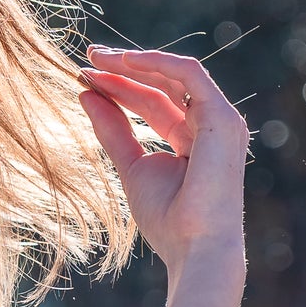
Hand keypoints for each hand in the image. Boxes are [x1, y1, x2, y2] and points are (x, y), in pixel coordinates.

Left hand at [78, 45, 248, 276]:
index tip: (83, 79)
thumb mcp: (131, 167)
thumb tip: (85, 95)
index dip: (119, 88)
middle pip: (161, 87)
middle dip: (123, 71)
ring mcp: (220, 120)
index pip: (152, 103)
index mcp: (192, 139)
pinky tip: (123, 61)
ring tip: (96, 60)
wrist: (195, 246)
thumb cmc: (168, 219)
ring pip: (173, 76)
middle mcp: (209, 125)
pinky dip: (156, 62)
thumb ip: (112, 131)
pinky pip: (189, 74)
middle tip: (86, 61)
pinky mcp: (222, 117)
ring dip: (134, 64)